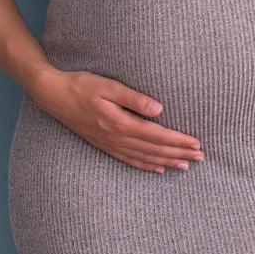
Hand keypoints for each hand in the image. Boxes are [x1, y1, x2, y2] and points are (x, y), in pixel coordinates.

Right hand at [28, 69, 203, 172]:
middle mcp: (116, 137)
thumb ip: (134, 98)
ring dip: (166, 162)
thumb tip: (159, 108)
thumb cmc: (82, 85)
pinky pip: (128, 159)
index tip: (197, 143)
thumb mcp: (109, 86)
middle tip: (201, 157)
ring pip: (143, 157)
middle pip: (154, 149)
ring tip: (186, 165)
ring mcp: (109, 143)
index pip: (157, 135)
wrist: (53, 95)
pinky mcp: (103, 144)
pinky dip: (145, 165)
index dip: (178, 141)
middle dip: (179, 154)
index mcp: (120, 123)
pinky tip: (158, 168)